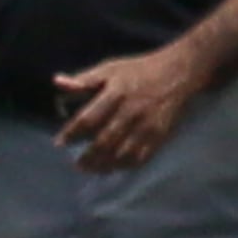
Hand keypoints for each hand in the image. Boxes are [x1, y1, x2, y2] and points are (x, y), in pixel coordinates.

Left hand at [52, 46, 201, 172]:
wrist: (180, 71)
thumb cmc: (139, 71)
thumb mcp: (110, 69)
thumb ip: (84, 80)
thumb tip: (57, 82)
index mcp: (116, 92)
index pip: (88, 119)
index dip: (71, 133)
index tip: (60, 143)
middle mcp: (131, 110)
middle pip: (103, 141)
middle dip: (87, 156)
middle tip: (77, 164)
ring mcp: (147, 124)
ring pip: (121, 154)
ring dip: (104, 165)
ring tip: (92, 169)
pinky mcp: (160, 134)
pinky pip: (140, 157)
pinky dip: (125, 166)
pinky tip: (114, 167)